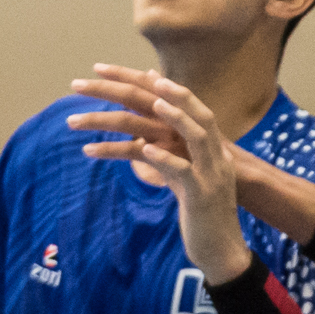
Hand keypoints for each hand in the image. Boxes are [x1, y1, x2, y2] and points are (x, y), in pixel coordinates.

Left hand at [85, 74, 251, 286]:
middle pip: (178, 106)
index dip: (136, 78)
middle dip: (136, 87)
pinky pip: (184, 170)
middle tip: (92, 80)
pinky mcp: (201, 194)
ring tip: (135, 106)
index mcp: (201, 136)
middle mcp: (208, 147)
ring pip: (192, 133)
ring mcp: (208, 169)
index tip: (99, 67)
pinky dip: (164, 158)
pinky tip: (145, 151)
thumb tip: (147, 113)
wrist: (222, 246)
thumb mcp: (183, 164)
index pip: (168, 96)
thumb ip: (168, 138)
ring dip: (168, 117)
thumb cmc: (198, 202)